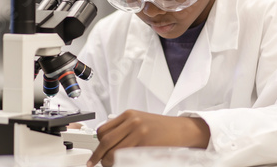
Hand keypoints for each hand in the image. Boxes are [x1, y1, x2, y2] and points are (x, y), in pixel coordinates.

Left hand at [87, 109, 209, 166]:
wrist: (181, 130)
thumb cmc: (162, 128)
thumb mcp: (140, 121)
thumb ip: (124, 128)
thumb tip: (107, 142)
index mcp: (129, 114)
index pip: (103, 129)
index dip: (97, 143)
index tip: (95, 152)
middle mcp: (132, 121)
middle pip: (105, 140)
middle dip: (98, 155)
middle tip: (97, 162)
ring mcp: (139, 132)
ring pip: (113, 150)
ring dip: (108, 161)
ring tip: (111, 164)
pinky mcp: (145, 143)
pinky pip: (126, 156)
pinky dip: (121, 163)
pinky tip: (122, 164)